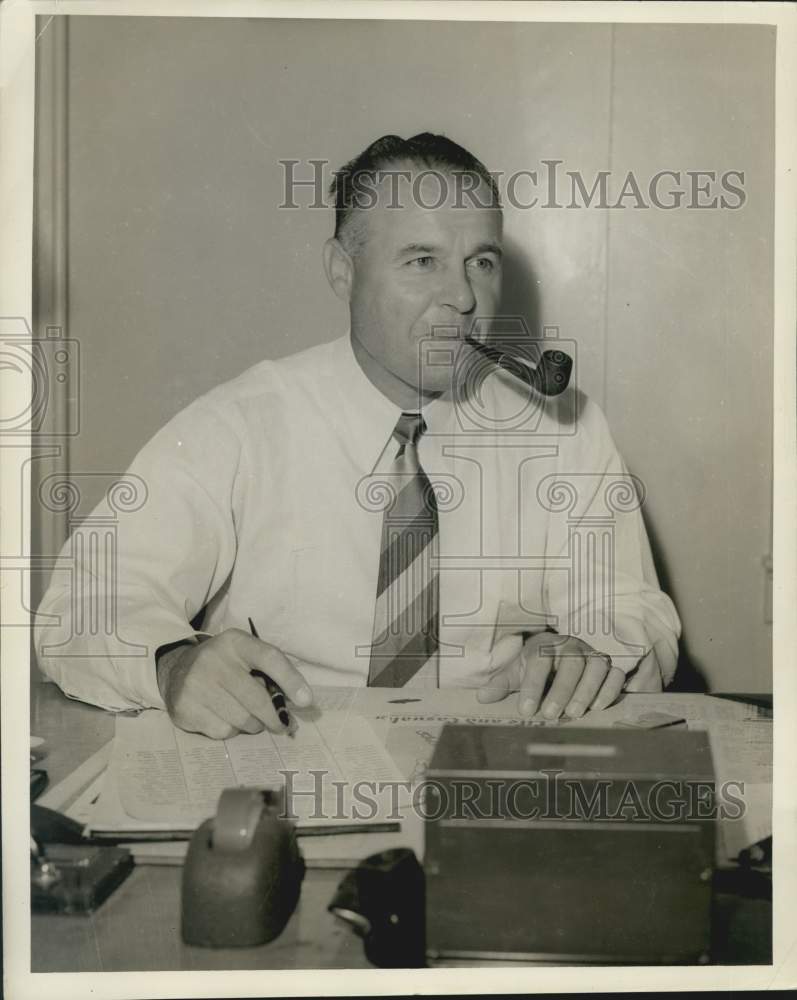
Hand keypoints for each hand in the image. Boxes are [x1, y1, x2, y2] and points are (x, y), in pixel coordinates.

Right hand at [156, 629, 312, 738]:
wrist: (177, 670)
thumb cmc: (225, 665)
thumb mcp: (247, 655)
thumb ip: (273, 672)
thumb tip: (303, 701)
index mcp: (235, 642)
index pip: (269, 657)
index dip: (291, 679)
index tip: (306, 701)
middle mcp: (213, 660)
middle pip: (257, 698)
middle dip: (274, 717)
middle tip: (281, 724)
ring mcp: (196, 684)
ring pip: (242, 719)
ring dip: (253, 725)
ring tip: (251, 719)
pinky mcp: (185, 708)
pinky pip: (222, 731)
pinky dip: (232, 730)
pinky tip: (226, 718)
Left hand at [477, 632, 625, 719]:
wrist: (559, 651)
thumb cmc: (536, 666)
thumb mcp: (515, 672)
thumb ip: (501, 684)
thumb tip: (482, 697)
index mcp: (544, 646)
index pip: (539, 661)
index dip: (533, 685)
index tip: (526, 711)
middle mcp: (570, 647)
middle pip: (570, 663)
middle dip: (562, 690)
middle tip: (551, 715)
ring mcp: (592, 655)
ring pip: (596, 667)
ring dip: (587, 690)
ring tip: (575, 714)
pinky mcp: (609, 666)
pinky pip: (615, 673)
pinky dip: (610, 689)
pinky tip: (599, 707)